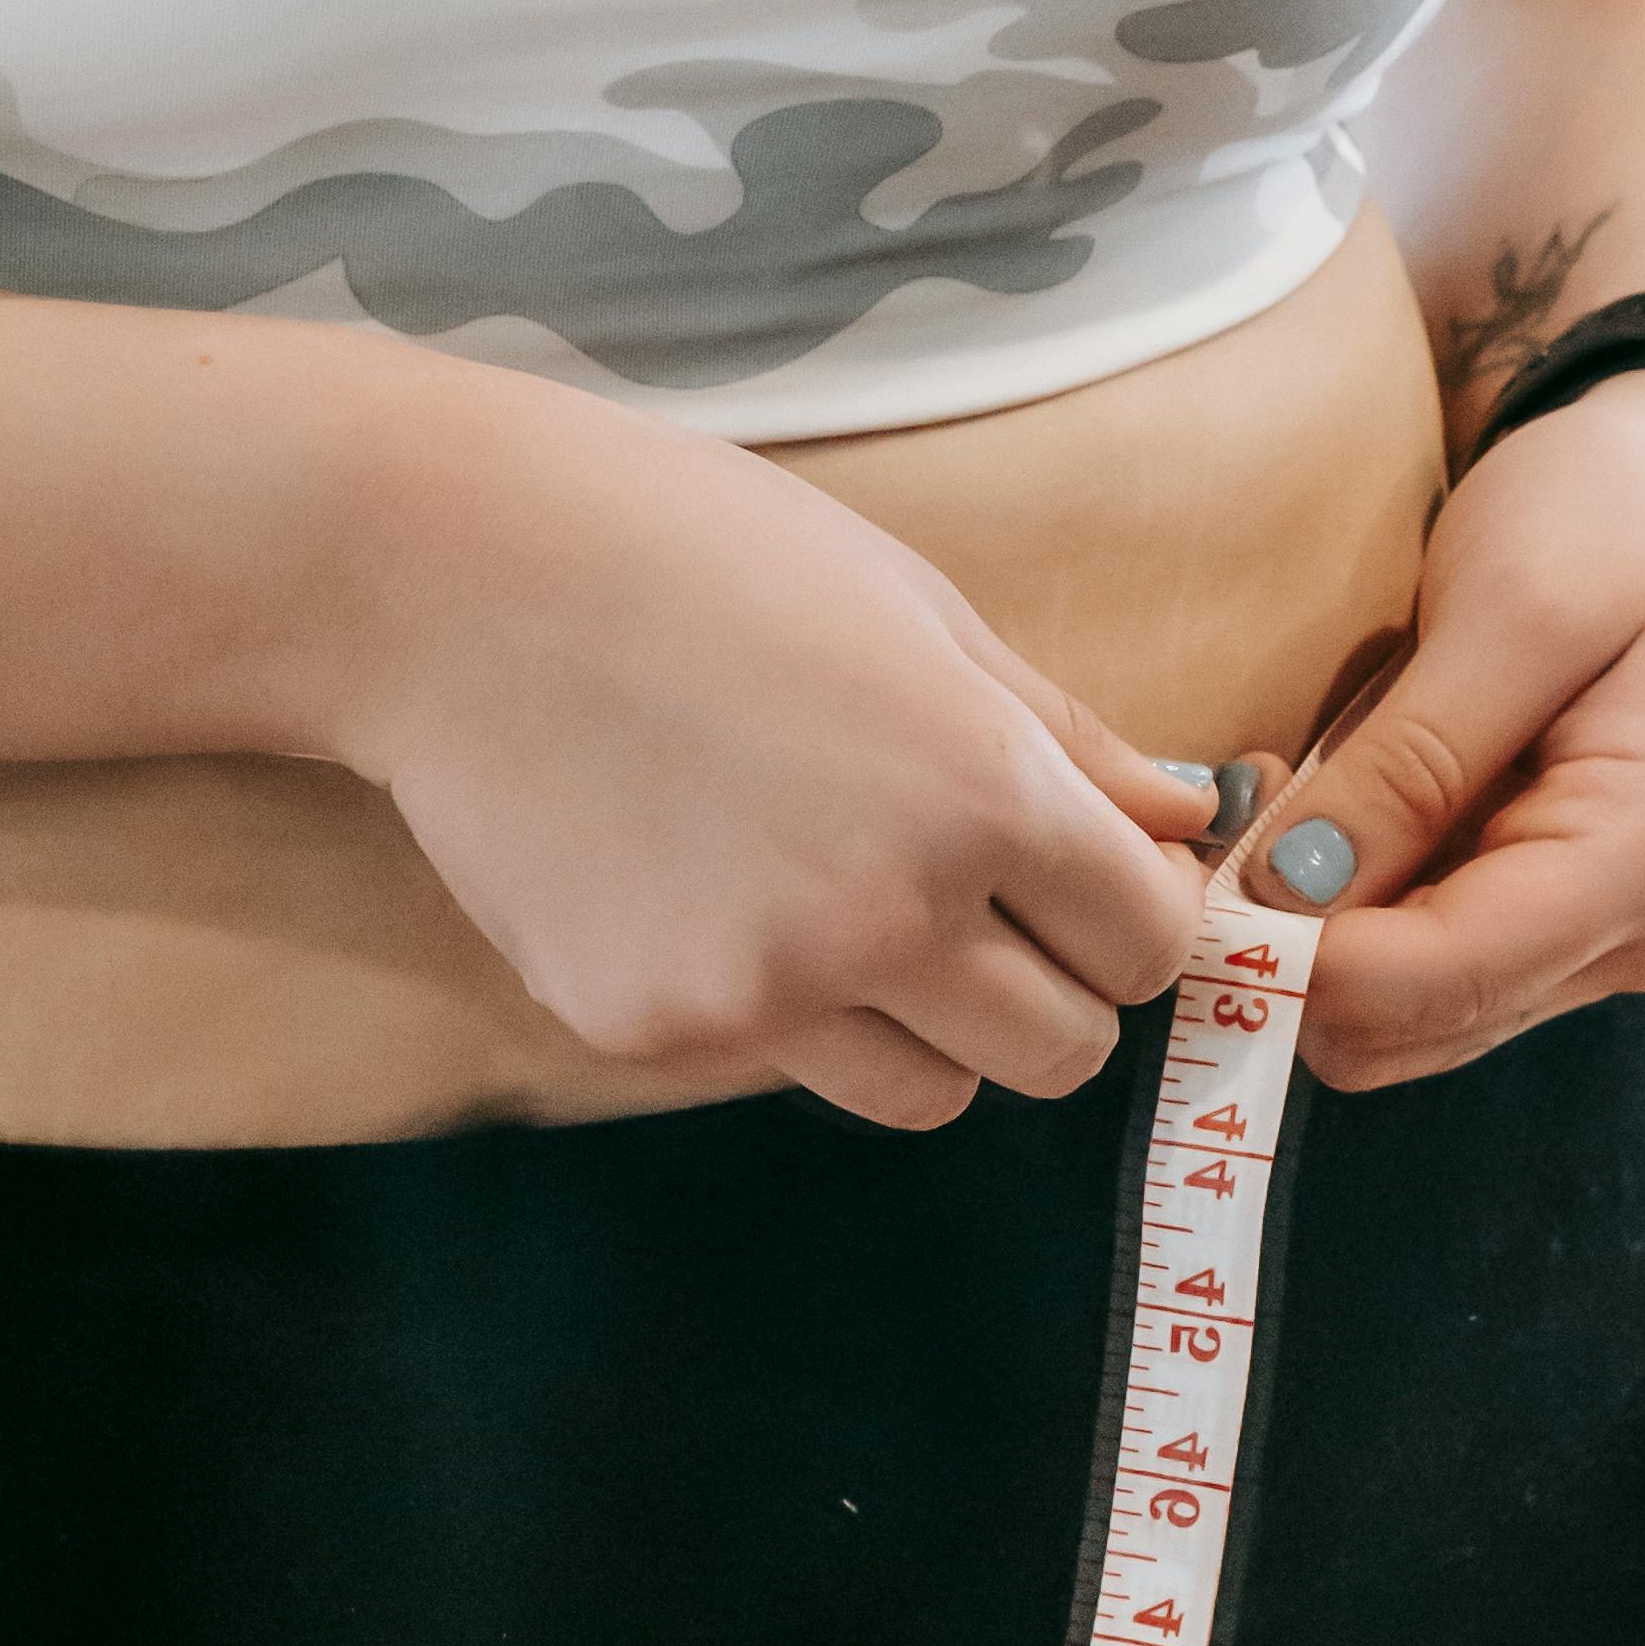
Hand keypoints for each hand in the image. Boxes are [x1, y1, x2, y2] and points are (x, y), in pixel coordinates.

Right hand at [323, 367, 1215, 1128]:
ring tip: (836, 896)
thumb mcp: (916, 608)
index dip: (1130, 913)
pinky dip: (777, 1009)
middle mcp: (888, 913)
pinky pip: (779, 1067)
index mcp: (981, 792)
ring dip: (923, 1025)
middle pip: (1060, 1054)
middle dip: (1047, 987)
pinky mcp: (650, 1034)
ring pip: (930, 1093)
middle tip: (977, 904)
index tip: (1086, 879)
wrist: (456, 579)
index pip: (1146, 944)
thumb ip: (1063, 738)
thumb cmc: (700, 552)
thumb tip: (1187, 818)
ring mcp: (761, 991)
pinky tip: (706, 886)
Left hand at [1244, 375, 1644, 1090]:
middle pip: (1417, 1021)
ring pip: (1404, 1013)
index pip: (1447, 976)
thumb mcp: (1508, 613)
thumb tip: (1289, 897)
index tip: (1194, 886)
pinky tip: (1339, 804)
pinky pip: (1421, 966)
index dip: (1301, 958)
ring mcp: (1603, 938)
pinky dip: (1353, 909)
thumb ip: (1408, 766)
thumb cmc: (1615, 518)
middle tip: (1241, 804)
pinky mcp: (1558, 922)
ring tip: (1293, 786)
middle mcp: (1641, 932)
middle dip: (1302, 941)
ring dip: (1319, 925)